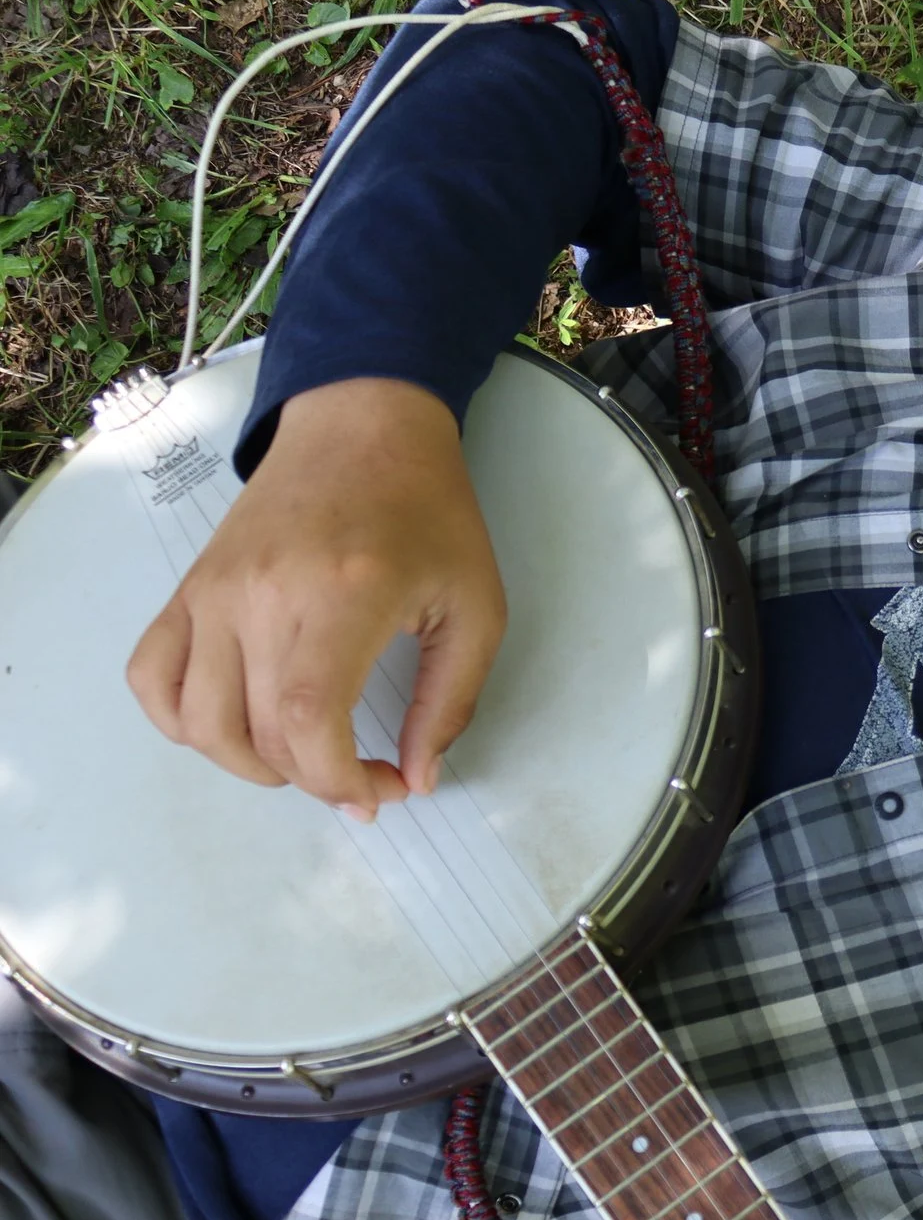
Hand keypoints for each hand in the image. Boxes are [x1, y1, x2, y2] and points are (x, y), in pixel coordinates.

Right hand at [127, 377, 507, 818]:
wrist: (363, 428)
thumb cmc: (429, 514)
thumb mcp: (476, 607)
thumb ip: (450, 701)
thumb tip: (418, 778)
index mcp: (343, 594)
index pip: (304, 718)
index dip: (339, 779)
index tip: (383, 791)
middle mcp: (263, 594)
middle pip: (254, 731)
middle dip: (313, 780)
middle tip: (362, 775)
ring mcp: (213, 591)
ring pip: (196, 720)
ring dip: (249, 765)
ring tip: (305, 757)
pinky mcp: (188, 589)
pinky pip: (150, 676)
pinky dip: (180, 722)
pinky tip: (236, 726)